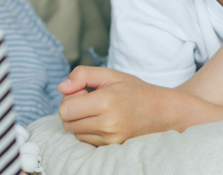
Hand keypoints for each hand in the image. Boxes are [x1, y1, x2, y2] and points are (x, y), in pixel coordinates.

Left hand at [56, 66, 191, 145]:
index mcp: (106, 102)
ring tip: (99, 111)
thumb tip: (61, 88)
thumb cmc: (133, 90)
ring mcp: (111, 139)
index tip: (83, 92)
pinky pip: (87, 140)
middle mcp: (108, 124)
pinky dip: (89, 131)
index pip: (65, 109)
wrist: (161, 111)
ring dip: (80, 121)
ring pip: (75, 133)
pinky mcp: (113, 147)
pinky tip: (103, 121)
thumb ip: (82, 75)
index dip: (69, 98)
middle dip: (72, 110)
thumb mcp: (109, 74)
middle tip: (90, 100)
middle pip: (67, 123)